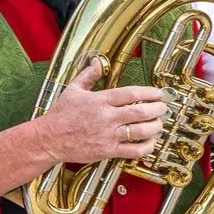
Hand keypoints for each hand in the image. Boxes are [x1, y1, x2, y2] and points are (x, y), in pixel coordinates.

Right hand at [31, 58, 166, 164]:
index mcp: (100, 100)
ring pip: (141, 131)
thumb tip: (97, 63)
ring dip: (155, 127)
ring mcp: (108, 135)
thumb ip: (88, 75)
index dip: (150, 92)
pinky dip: (147, 147)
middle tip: (164, 108)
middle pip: (141, 111)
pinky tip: (150, 142)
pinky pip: (134, 151)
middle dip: (158, 109)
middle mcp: (106, 117)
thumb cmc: (60, 115)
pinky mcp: (108, 151)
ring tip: (159, 124)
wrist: (49, 139)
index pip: (132, 93)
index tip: (158, 94)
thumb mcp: (72, 90)